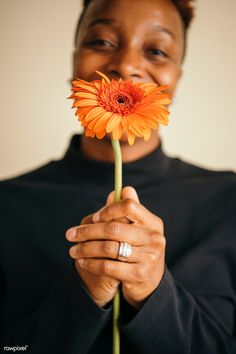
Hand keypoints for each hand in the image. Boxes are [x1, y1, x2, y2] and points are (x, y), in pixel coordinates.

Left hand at [66, 187, 165, 308]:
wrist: (149, 283)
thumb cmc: (139, 249)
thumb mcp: (137, 229)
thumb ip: (127, 211)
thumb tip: (123, 189)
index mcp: (153, 222)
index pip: (129, 206)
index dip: (108, 210)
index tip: (94, 218)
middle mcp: (154, 238)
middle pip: (113, 228)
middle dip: (87, 231)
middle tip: (70, 235)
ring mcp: (148, 257)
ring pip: (108, 248)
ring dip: (85, 248)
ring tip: (73, 250)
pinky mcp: (139, 274)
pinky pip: (108, 266)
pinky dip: (91, 263)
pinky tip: (82, 262)